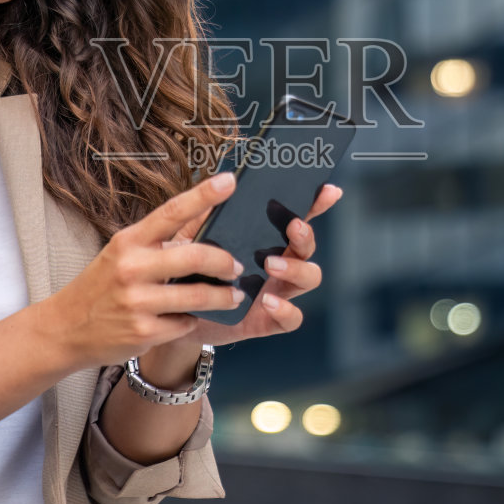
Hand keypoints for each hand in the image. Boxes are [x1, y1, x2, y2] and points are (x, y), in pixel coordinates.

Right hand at [41, 173, 248, 369]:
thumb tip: (203, 216)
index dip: (203, 195)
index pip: (171, 212)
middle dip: (225, 262)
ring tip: (233, 296)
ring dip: (223, 297)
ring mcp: (137, 302)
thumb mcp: (122, 253)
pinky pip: (185, 323)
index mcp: (129, 241)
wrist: (65, 328)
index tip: (230, 181)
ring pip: (198, 296)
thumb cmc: (101, 286)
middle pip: (195, 257)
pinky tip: (186, 318)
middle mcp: (132, 268)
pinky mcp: (143, 332)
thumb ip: (159, 239)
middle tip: (238, 267)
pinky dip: (191, 321)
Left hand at [159, 182, 342, 348]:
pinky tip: (268, 301)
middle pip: (307, 246)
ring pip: (309, 278)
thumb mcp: (194, 238)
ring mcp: (277, 292)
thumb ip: (207, 214)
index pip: (296, 218)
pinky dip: (286, 309)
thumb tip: (221, 182)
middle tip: (293, 227)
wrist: (175, 313)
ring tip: (271, 264)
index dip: (316, 204)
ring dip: (296, 268)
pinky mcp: (267, 321)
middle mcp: (279, 264)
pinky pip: (292, 318)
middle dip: (306, 235)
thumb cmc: (189, 270)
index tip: (328, 190)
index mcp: (266, 240)